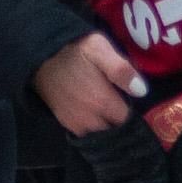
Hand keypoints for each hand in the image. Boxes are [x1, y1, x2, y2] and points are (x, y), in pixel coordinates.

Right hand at [32, 30, 146, 137]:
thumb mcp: (100, 49)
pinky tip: (94, 112)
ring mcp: (76, 122)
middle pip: (114, 129)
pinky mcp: (65, 122)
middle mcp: (90, 119)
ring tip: (108, 109)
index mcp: (102, 101)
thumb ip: (121, 70)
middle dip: (120, 121)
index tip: (134, 102)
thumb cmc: (74, 49)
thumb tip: (142, 92)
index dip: (133, 112)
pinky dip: (92, 127)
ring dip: (106, 125)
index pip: (128, 120)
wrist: (39, 55)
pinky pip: (85, 133)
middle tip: (121, 104)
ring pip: (100, 133)